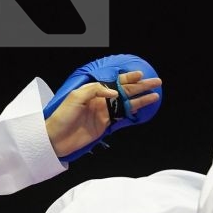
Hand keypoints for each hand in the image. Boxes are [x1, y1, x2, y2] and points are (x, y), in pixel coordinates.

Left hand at [43, 71, 160, 160]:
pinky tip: (141, 107)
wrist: (57, 138)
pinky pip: (122, 116)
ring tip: (154, 95)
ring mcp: (104, 112)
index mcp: (94, 91)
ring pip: (127, 103)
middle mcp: (101, 100)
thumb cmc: (62, 116)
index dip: (128, 78)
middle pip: (125, 91)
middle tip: (155, 82)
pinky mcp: (105, 124)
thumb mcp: (76, 96)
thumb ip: (95, 90)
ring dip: (141, 99)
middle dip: (141, 86)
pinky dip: (132, 112)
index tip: (140, 74)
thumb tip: (114, 93)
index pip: (115, 82)